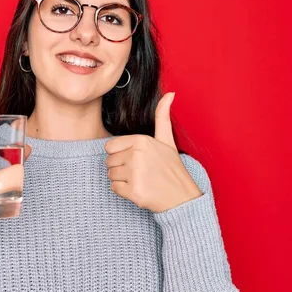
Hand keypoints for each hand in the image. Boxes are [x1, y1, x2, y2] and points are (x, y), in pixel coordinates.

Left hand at [104, 92, 202, 212]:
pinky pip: (114, 188)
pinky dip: (123, 191)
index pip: (110, 146)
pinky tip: (138, 190)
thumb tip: (170, 94)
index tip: (136, 159)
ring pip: (110, 175)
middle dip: (121, 167)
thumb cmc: (172, 168)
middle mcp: (137, 155)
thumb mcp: (167, 140)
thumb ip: (162, 116)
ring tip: (140, 180)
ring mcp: (135, 174)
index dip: (121, 154)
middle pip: (109, 161)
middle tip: (140, 171)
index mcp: (141, 141)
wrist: (182, 197)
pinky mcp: (134, 191)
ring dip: (122, 179)